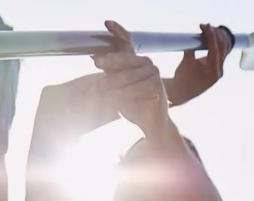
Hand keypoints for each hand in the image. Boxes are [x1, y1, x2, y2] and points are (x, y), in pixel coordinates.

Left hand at [93, 20, 168, 136]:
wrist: (150, 124)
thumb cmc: (133, 106)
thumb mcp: (116, 88)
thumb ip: (110, 74)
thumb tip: (95, 58)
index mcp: (136, 61)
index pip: (127, 42)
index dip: (118, 30)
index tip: (107, 23)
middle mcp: (146, 63)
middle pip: (125, 59)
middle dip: (110, 63)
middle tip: (97, 65)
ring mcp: (154, 73)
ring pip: (129, 75)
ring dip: (115, 83)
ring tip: (104, 89)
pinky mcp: (158, 85)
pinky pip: (138, 86)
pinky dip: (126, 92)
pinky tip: (117, 96)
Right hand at [167, 23, 232, 106]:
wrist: (182, 92)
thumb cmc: (182, 78)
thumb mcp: (186, 61)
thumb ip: (192, 48)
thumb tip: (196, 37)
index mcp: (212, 70)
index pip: (215, 47)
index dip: (210, 34)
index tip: (202, 25)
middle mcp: (219, 71)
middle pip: (223, 47)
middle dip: (215, 33)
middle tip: (206, 26)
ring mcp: (220, 70)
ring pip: (225, 49)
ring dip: (218, 37)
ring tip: (209, 29)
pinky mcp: (218, 69)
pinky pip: (222, 53)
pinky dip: (218, 43)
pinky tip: (211, 36)